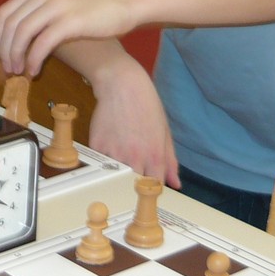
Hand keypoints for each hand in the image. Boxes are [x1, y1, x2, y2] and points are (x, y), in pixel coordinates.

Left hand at [0, 0, 143, 77]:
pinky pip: (41, 44)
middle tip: (5, 69)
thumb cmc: (96, 8)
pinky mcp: (69, 22)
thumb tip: (20, 39)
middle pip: (9, 24)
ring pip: (22, 34)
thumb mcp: (62, 3)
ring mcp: (56, 6)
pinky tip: (34, 71)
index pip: (4, 12)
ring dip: (15, 56)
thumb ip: (41, 14)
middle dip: (3, 50)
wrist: (126, 3)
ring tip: (17, 72)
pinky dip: (33, 60)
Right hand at [85, 61, 179, 187]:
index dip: (152, 190)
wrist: (122, 85)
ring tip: (119, 159)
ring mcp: (115, 153)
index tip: (149, 190)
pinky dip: (104, 161)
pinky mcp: (98, 146)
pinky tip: (108, 148)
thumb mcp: (165, 133)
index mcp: (155, 156)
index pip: (155, 186)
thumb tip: (176, 183)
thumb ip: (171, 161)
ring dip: (118, 174)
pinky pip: (100, 163)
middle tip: (132, 179)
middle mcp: (135, 157)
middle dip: (134, 186)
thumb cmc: (146, 105)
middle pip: (133, 186)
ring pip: (115, 177)